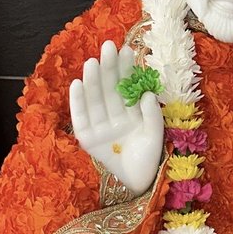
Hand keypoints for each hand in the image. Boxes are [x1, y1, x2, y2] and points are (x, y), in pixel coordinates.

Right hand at [69, 40, 164, 195]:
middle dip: (109, 68)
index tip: (126, 50)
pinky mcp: (87, 138)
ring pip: (96, 100)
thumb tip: (148, 93)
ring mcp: (100, 127)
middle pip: (110, 89)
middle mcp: (115, 117)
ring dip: (93, 81)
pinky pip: (81, 117)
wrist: (136, 186)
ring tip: (92, 62)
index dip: (126, 70)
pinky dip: (78, 101)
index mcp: (133, 114)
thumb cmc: (148, 161)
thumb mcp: (155, 136)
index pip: (128, 87)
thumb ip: (152, 115)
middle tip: (108, 47)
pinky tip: (77, 83)